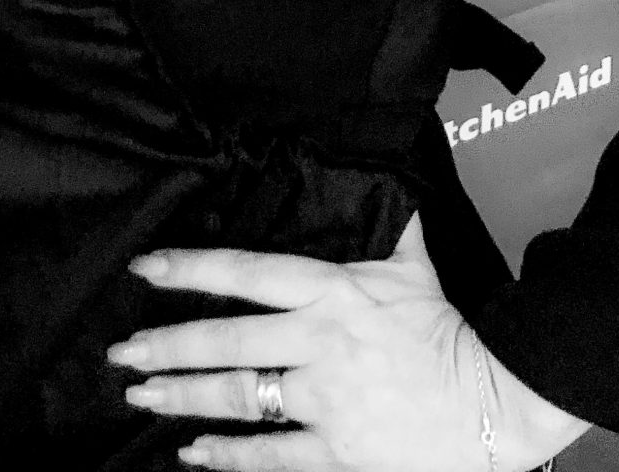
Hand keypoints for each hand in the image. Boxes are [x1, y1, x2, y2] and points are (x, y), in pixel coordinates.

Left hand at [106, 218, 587, 470]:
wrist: (497, 401)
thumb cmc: (450, 330)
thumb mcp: (412, 265)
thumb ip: (387, 222)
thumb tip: (385, 174)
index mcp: (330, 290)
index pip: (245, 272)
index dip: (190, 268)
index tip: (144, 268)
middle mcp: (318, 341)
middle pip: (226, 339)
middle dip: (166, 344)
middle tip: (120, 350)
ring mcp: (327, 398)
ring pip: (238, 395)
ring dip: (183, 396)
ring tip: (141, 394)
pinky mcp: (341, 450)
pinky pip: (272, 456)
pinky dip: (229, 457)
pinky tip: (193, 455)